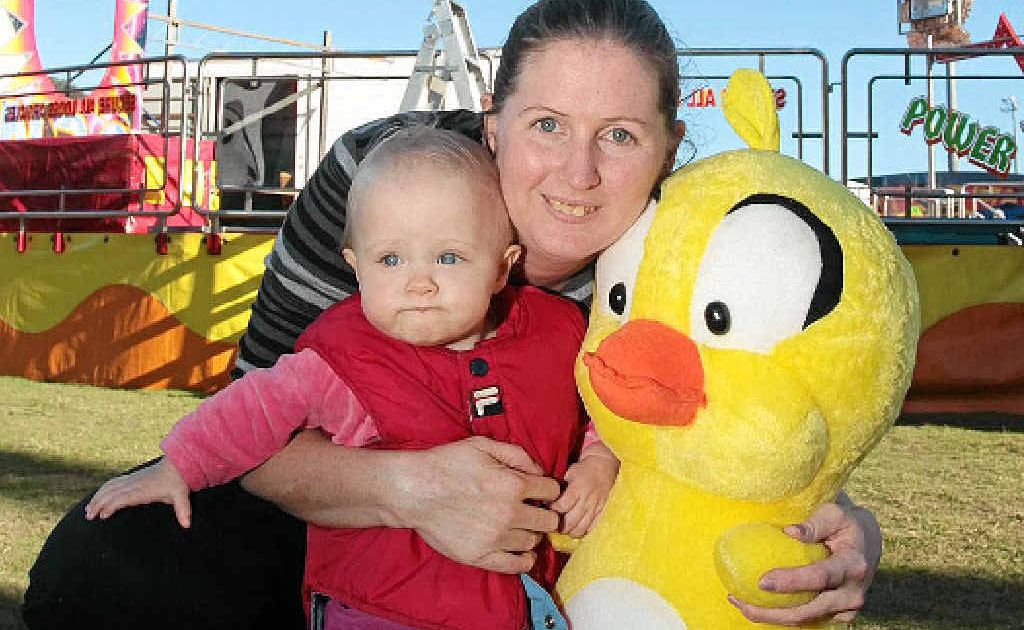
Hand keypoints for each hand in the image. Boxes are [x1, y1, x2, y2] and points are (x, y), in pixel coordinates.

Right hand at [84, 457, 191, 528]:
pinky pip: (113, 482)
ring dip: (97, 497)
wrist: (177, 465)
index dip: (112, 505)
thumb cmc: (178, 483)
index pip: (124, 497)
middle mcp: (135, 483)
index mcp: (144, 490)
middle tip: (88, 516)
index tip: (102, 515)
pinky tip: (96, 498)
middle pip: (112, 493)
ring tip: (87, 510)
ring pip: (109, 487)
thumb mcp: (182, 496)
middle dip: (98, 504)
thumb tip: (187, 525)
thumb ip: (183, 510)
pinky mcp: (131, 477)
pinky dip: (102, 490)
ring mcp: (132, 479)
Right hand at [388, 436, 561, 574]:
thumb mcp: (483, 446)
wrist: (413, 490)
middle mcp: (510, 514)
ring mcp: (496, 538)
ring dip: (531, 533)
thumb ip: (517, 454)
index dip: (547, 488)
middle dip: (544, 512)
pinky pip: (517, 565)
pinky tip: (518, 548)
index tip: (538, 490)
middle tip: (530, 509)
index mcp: (514, 485)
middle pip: (550, 521)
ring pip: (535, 541)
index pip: (553, 491)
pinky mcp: (481, 556)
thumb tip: (540, 471)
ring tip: (517, 526)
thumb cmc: (446, 464)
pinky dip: (524, 558)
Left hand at [550, 443, 618, 537]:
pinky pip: (590, 529)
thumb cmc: (583, 469)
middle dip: (558, 525)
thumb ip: (558, 486)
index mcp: (578, 488)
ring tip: (562, 527)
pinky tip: (573, 528)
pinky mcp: (600, 513)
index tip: (546, 508)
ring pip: (580, 529)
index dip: (552, 510)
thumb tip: (544, 500)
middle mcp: (587, 500)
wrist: (604, 466)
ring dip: (569, 532)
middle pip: (570, 522)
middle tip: (552, 522)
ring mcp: (595, 508)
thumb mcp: (568, 472)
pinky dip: (580, 532)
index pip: (562, 506)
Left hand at [728, 498, 880, 625]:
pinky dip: (782, 616)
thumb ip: (815, 523)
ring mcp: (847, 609)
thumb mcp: (834, 513)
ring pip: (806, 620)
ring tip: (741, 604)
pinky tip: (757, 606)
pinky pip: (808, 620)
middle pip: (810, 611)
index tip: (762, 581)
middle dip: (774, 612)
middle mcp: (853, 593)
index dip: (791, 582)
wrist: (868, 543)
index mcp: (852, 565)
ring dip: (772, 617)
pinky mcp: (839, 616)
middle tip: (742, 602)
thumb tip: (789, 532)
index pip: (819, 577)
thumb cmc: (845, 523)